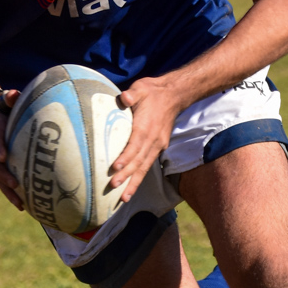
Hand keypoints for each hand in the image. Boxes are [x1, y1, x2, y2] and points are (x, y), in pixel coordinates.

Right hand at [0, 90, 23, 209]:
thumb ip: (10, 97)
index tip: (4, 155)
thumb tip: (14, 93)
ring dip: (7, 191)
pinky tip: (24, 206)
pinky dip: (12, 195)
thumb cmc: (5, 108)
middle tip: (14, 184)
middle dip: (3, 175)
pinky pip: (4, 183)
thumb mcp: (6, 100)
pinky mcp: (0, 168)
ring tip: (20, 203)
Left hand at [110, 76, 186, 202]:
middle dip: (127, 176)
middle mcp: (153, 140)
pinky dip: (140, 177)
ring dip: (134, 183)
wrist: (174, 95)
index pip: (134, 145)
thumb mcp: (141, 88)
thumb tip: (124, 98)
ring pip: (144, 168)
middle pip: (139, 161)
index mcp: (146, 127)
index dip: (125, 157)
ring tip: (124, 198)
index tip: (115, 168)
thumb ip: (132, 94)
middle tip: (113, 187)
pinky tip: (131, 188)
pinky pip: (148, 165)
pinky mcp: (159, 147)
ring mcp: (157, 145)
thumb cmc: (152, 92)